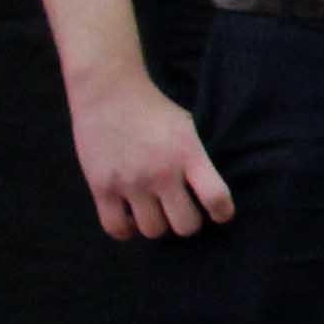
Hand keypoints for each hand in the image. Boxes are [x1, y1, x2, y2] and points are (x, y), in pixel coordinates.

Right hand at [65, 63, 228, 241]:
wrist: (109, 92)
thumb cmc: (154, 110)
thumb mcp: (188, 129)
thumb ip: (198, 160)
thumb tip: (211, 194)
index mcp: (188, 155)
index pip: (216, 198)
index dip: (222, 213)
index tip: (220, 214)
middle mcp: (161, 172)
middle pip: (185, 225)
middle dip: (188, 222)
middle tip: (182, 211)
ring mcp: (130, 182)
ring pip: (153, 231)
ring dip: (158, 225)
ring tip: (155, 212)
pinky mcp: (101, 187)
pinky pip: (116, 228)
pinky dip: (126, 230)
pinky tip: (131, 218)